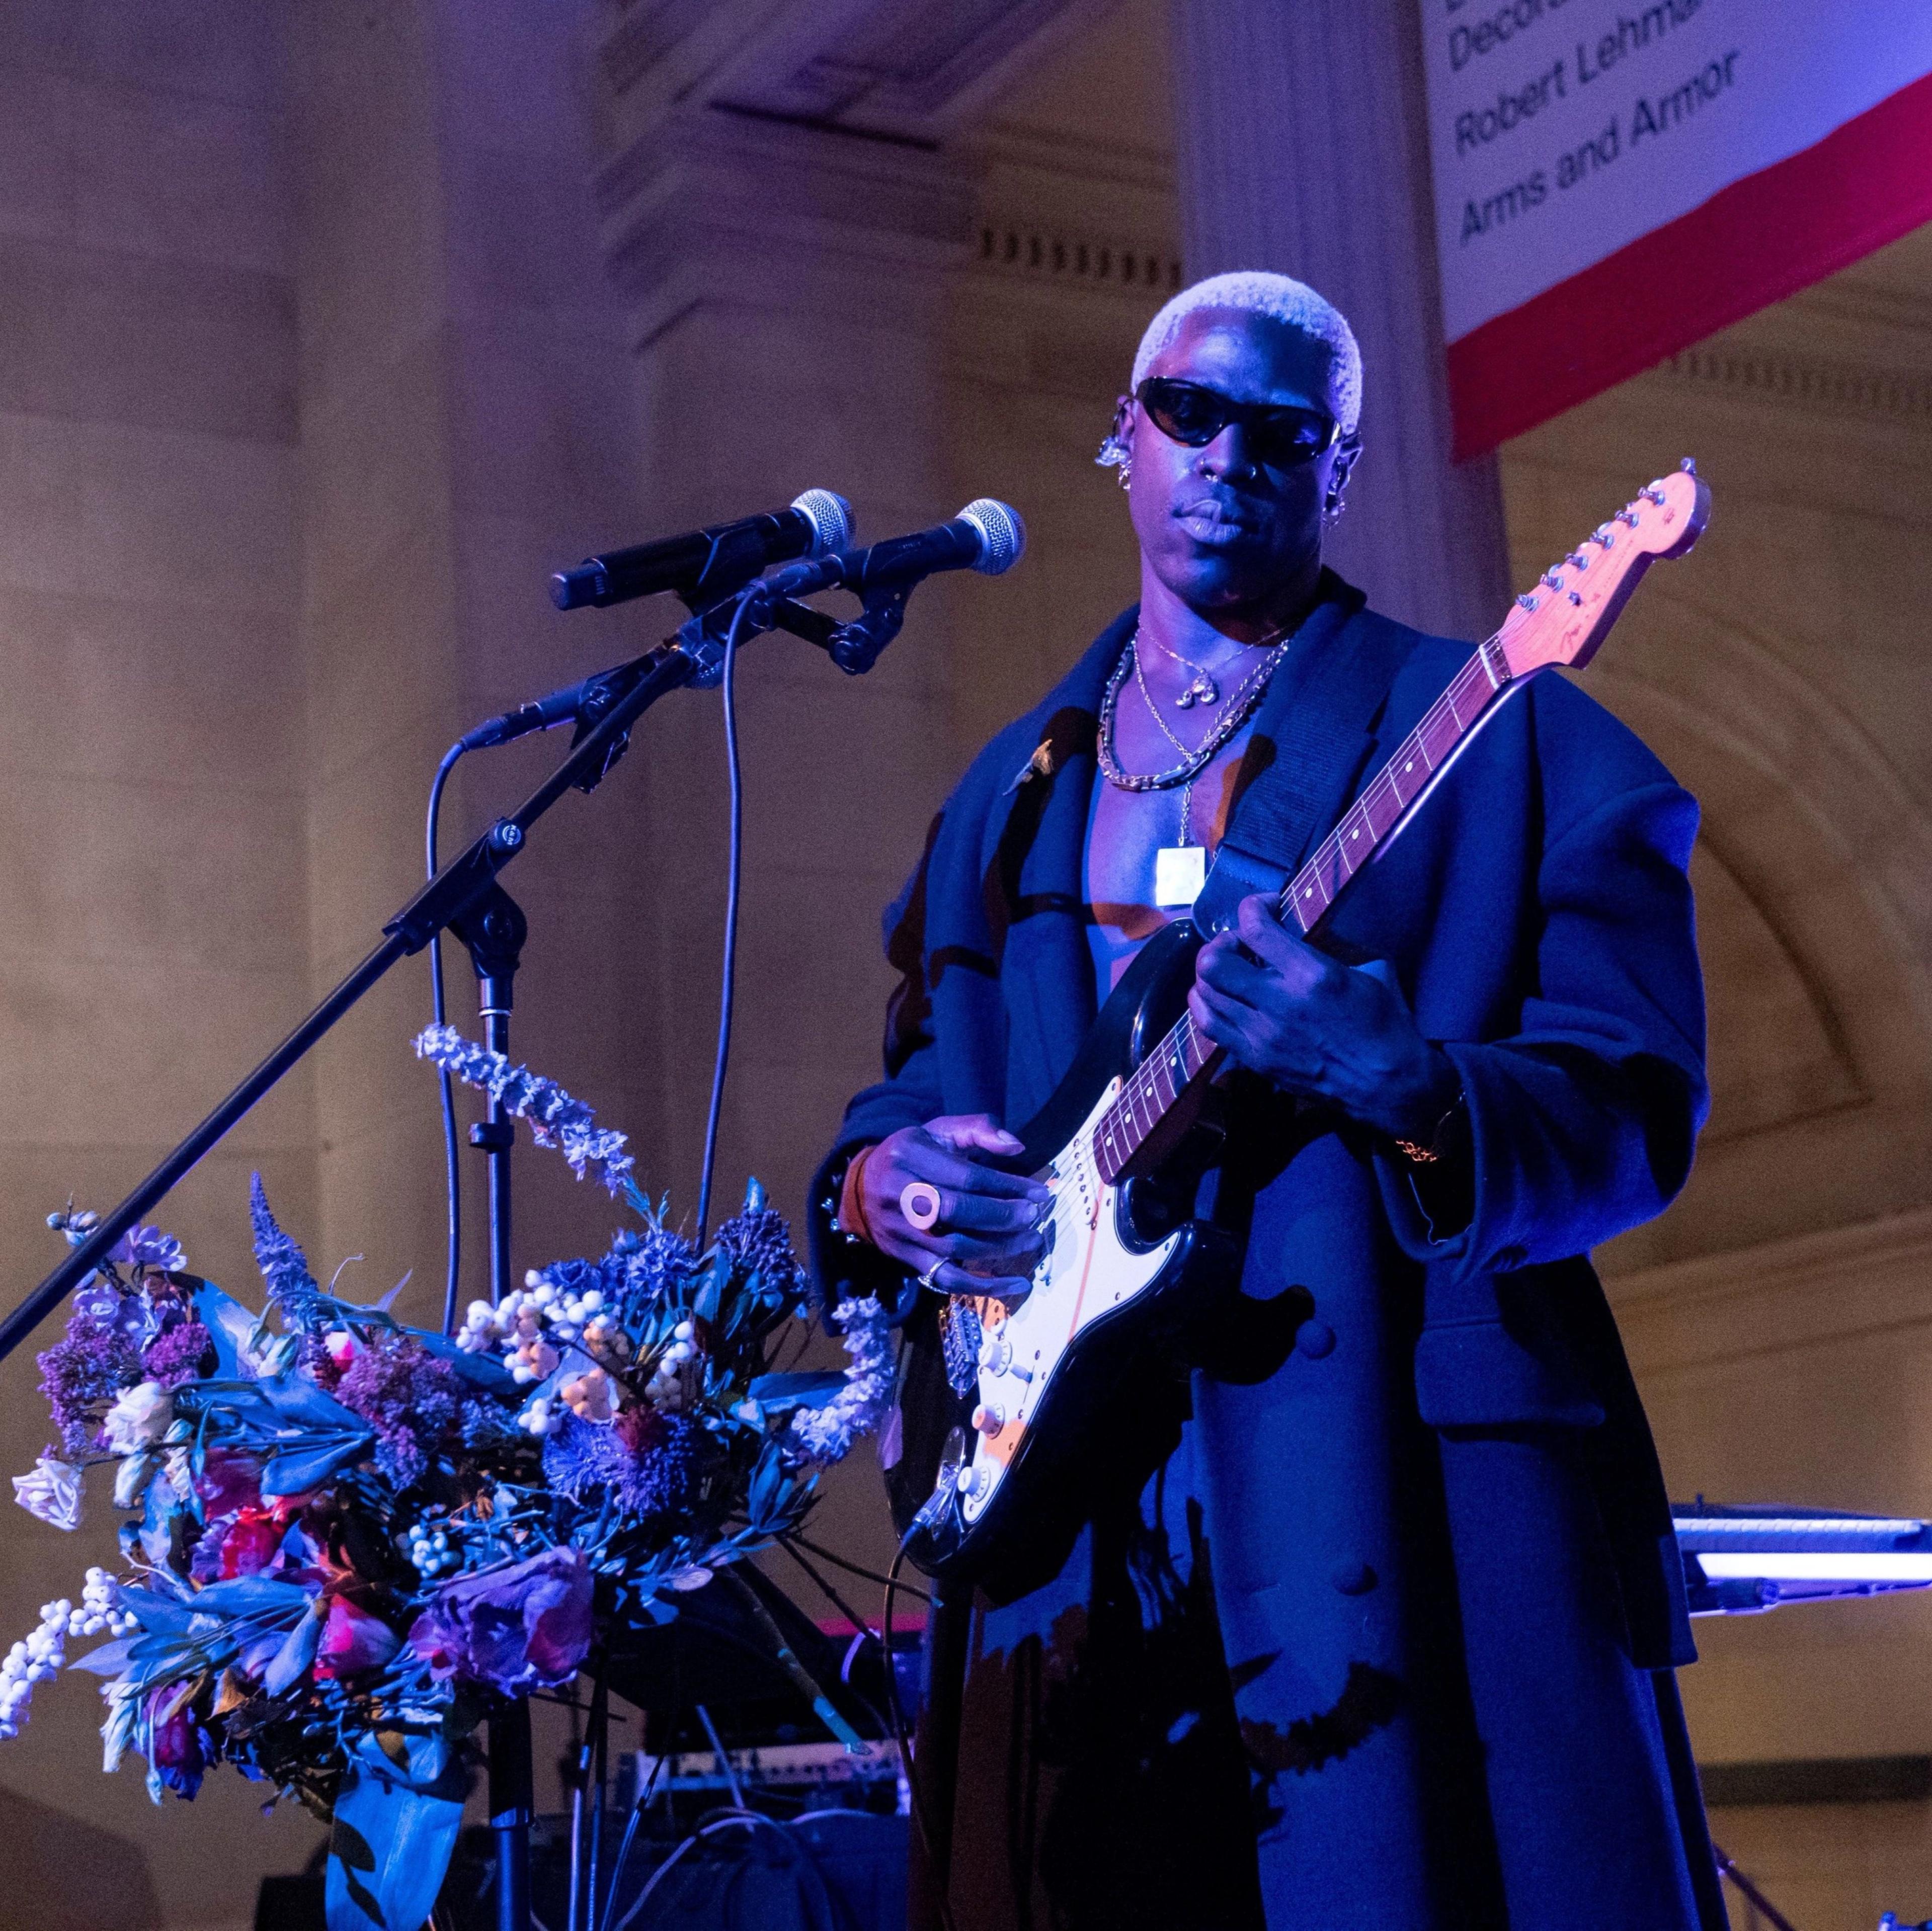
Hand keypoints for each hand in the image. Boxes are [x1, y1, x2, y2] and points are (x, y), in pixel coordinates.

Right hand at [857, 1114, 1051, 1298]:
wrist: (861, 1188)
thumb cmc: (913, 1155)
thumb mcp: (940, 1130)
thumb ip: (979, 1130)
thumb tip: (1016, 1148)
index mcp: (910, 1155)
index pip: (967, 1176)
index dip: (1007, 1186)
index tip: (1038, 1192)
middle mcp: (899, 1192)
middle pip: (957, 1211)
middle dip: (1002, 1216)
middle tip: (1033, 1216)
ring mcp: (900, 1229)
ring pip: (954, 1247)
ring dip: (999, 1247)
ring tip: (1029, 1240)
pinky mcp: (904, 1257)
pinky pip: (946, 1278)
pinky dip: (983, 1286)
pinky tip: (1013, 1283)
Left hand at [1188, 895, 1458, 1140]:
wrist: (1385, 1084)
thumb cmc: (1383, 1022)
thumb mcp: (1365, 972)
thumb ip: (1323, 949)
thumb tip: (1293, 930)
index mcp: (1311, 975)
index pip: (1254, 927)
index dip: (1252, 906)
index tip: (1265, 908)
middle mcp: (1278, 1003)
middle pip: (1213, 962)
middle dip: (1222, 942)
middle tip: (1240, 945)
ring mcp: (1261, 1034)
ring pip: (1204, 992)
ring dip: (1211, 972)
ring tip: (1229, 970)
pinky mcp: (1254, 1058)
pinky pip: (1208, 1025)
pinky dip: (1204, 1003)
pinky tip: (1218, 996)